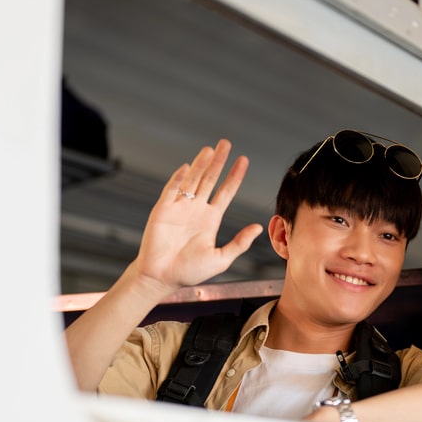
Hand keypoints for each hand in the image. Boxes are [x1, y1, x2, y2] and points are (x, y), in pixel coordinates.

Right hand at [131, 139, 263, 294]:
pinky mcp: (163, 210)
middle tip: (226, 143)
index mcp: (211, 219)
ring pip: (193, 180)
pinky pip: (172, 190)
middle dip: (218, 161)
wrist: (162, 278)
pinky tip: (189, 166)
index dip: (235, 176)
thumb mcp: (221, 259)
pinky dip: (179, 177)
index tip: (243, 161)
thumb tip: (258, 228)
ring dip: (201, 164)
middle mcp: (196, 210)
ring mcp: (179, 208)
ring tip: (210, 149)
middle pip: (210, 179)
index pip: (226, 192)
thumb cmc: (189, 272)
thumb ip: (240, 243)